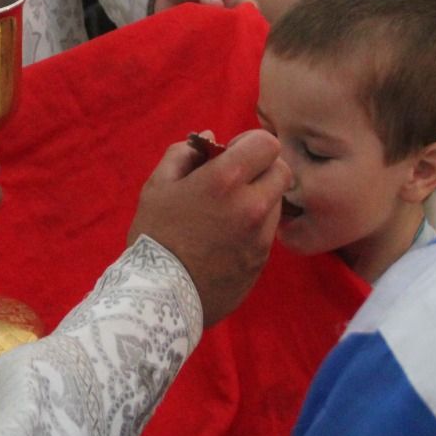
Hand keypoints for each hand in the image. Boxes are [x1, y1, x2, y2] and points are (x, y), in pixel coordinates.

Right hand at [127, 129, 287, 325]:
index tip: (231, 154)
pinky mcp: (262, 260)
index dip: (250, 143)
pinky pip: (267, 230)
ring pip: (277, 201)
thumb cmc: (154, 235)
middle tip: (236, 180)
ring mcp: (261, 236)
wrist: (160, 296)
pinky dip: (254, 225)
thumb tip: (209, 139)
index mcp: (225, 180)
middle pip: (282, 170)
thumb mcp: (157, 186)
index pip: (267, 143)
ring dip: (260, 197)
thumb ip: (183, 154)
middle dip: (262, 168)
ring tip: (228, 211)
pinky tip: (226, 235)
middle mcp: (252, 205)